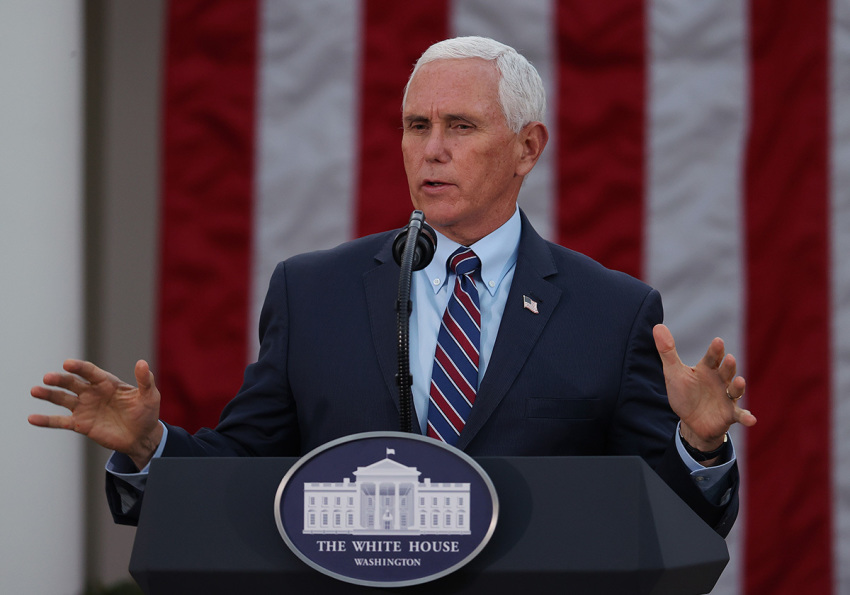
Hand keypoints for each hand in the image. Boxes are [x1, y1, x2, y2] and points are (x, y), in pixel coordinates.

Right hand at [29, 359, 163, 469]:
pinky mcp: (81, 424)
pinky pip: (60, 421)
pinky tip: (32, 418)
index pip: (90, 372)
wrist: (142, 437)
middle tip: (48, 378)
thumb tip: (142, 362)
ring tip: (35, 390)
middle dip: (60, 380)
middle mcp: (92, 393)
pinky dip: (46, 420)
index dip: (79, 367)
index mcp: (107, 383)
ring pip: (63, 399)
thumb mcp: (150, 396)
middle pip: (72, 383)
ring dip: (48, 395)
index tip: (67, 364)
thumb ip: (145, 380)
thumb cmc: (147, 413)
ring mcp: (85, 408)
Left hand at [653, 324, 756, 454]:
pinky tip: (751, 420)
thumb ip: (667, 351)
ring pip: (735, 390)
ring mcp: (727, 397)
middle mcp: (720, 381)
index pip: (712, 357)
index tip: (718, 341)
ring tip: (740, 381)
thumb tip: (657, 326)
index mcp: (707, 369)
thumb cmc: (684, 393)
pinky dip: (746, 417)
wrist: (691, 420)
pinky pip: (740, 415)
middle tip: (729, 358)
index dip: (715, 350)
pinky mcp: (730, 414)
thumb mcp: (673, 373)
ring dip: (738, 386)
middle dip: (728, 365)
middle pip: (726, 371)